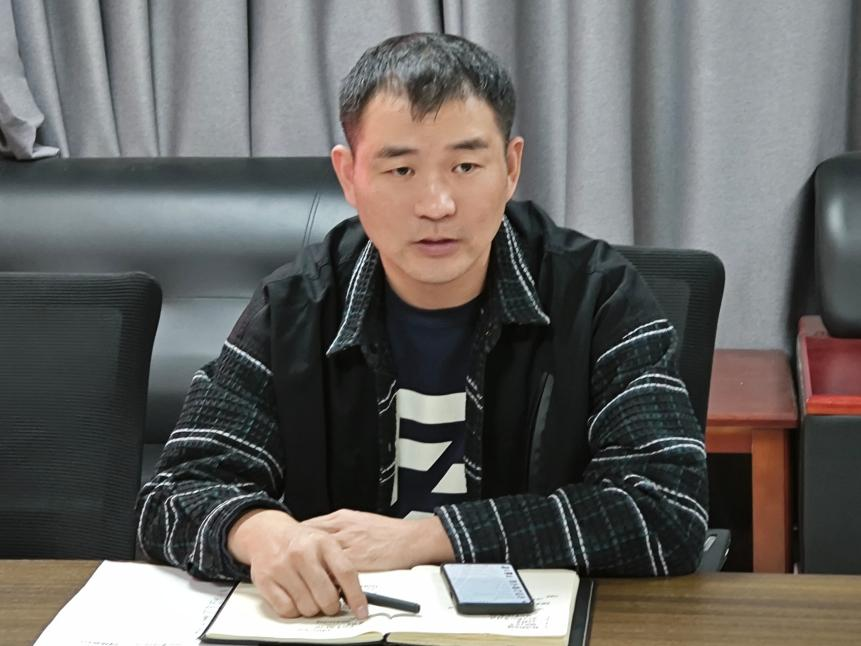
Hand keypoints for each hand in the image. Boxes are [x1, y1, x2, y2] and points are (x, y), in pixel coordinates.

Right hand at [226, 509, 367, 619]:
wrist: (267, 532)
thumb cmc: (300, 541)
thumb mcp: (324, 542)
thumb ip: (338, 565)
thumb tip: (352, 596)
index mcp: (323, 542)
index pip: (345, 572)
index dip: (356, 596)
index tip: (361, 612)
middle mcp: (302, 553)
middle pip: (327, 596)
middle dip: (331, 606)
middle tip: (329, 602)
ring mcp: (282, 567)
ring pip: (308, 607)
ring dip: (312, 609)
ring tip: (310, 596)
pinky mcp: (265, 580)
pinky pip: (287, 610)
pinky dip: (294, 611)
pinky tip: (295, 599)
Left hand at [302, 509, 454, 570]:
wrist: (412, 539)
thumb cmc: (390, 532)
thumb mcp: (361, 521)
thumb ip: (342, 528)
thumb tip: (324, 537)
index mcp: (343, 517)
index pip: (310, 526)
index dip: (296, 538)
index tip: (289, 545)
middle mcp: (342, 528)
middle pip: (308, 539)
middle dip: (297, 551)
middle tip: (288, 563)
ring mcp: (349, 544)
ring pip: (318, 556)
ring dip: (308, 567)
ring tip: (300, 578)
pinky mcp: (357, 560)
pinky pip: (333, 571)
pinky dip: (324, 578)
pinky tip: (319, 585)